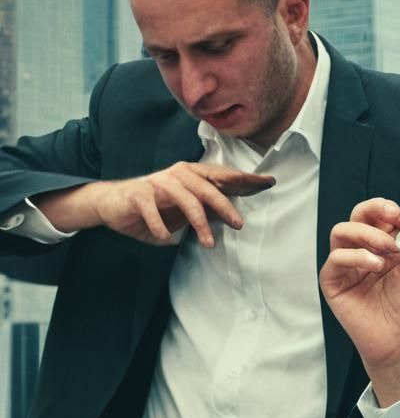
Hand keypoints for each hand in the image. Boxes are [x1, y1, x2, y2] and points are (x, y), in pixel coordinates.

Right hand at [34, 162, 274, 247]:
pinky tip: (166, 238)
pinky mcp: (138, 194)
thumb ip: (207, 209)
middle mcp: (178, 174)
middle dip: (226, 206)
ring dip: (199, 223)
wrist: (111, 204)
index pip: (223, 176)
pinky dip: (161, 226)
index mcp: (192, 173)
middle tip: (239, 224)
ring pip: (185, 200)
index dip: (246, 178)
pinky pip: (153, 211)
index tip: (269, 182)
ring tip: (208, 244)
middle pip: (208, 188)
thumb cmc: (155, 207)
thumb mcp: (184, 210)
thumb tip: (233, 217)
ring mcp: (158, 182)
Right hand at [320, 198, 399, 405]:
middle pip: (358, 215)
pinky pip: (336, 258)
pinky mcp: (334, 282)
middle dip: (375, 208)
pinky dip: (356, 255)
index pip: (380, 214)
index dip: (392, 210)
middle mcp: (363, 249)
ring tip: (388, 248)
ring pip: (341, 231)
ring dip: (367, 233)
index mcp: (385, 243)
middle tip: (393, 216)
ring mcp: (347, 265)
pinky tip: (376, 265)